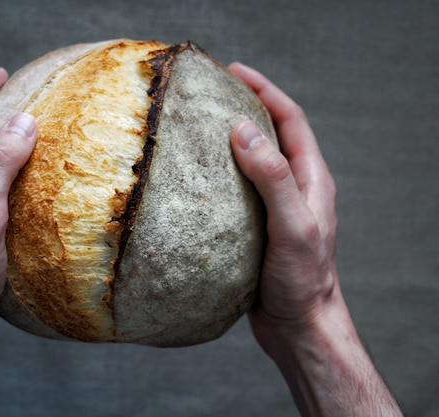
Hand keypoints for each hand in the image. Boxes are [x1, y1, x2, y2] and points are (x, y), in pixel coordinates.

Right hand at [229, 63, 402, 416]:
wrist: (300, 326)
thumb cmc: (302, 280)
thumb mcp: (292, 226)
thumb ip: (272, 178)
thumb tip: (243, 131)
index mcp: (311, 180)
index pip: (291, 120)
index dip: (266, 90)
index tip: (236, 72)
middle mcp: (296, 188)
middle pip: (272, 135)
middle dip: (246, 107)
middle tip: (213, 94)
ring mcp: (276, 207)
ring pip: (253, 162)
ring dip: (230, 141)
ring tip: (199, 128)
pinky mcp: (257, 227)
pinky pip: (238, 190)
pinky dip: (219, 175)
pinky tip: (196, 179)